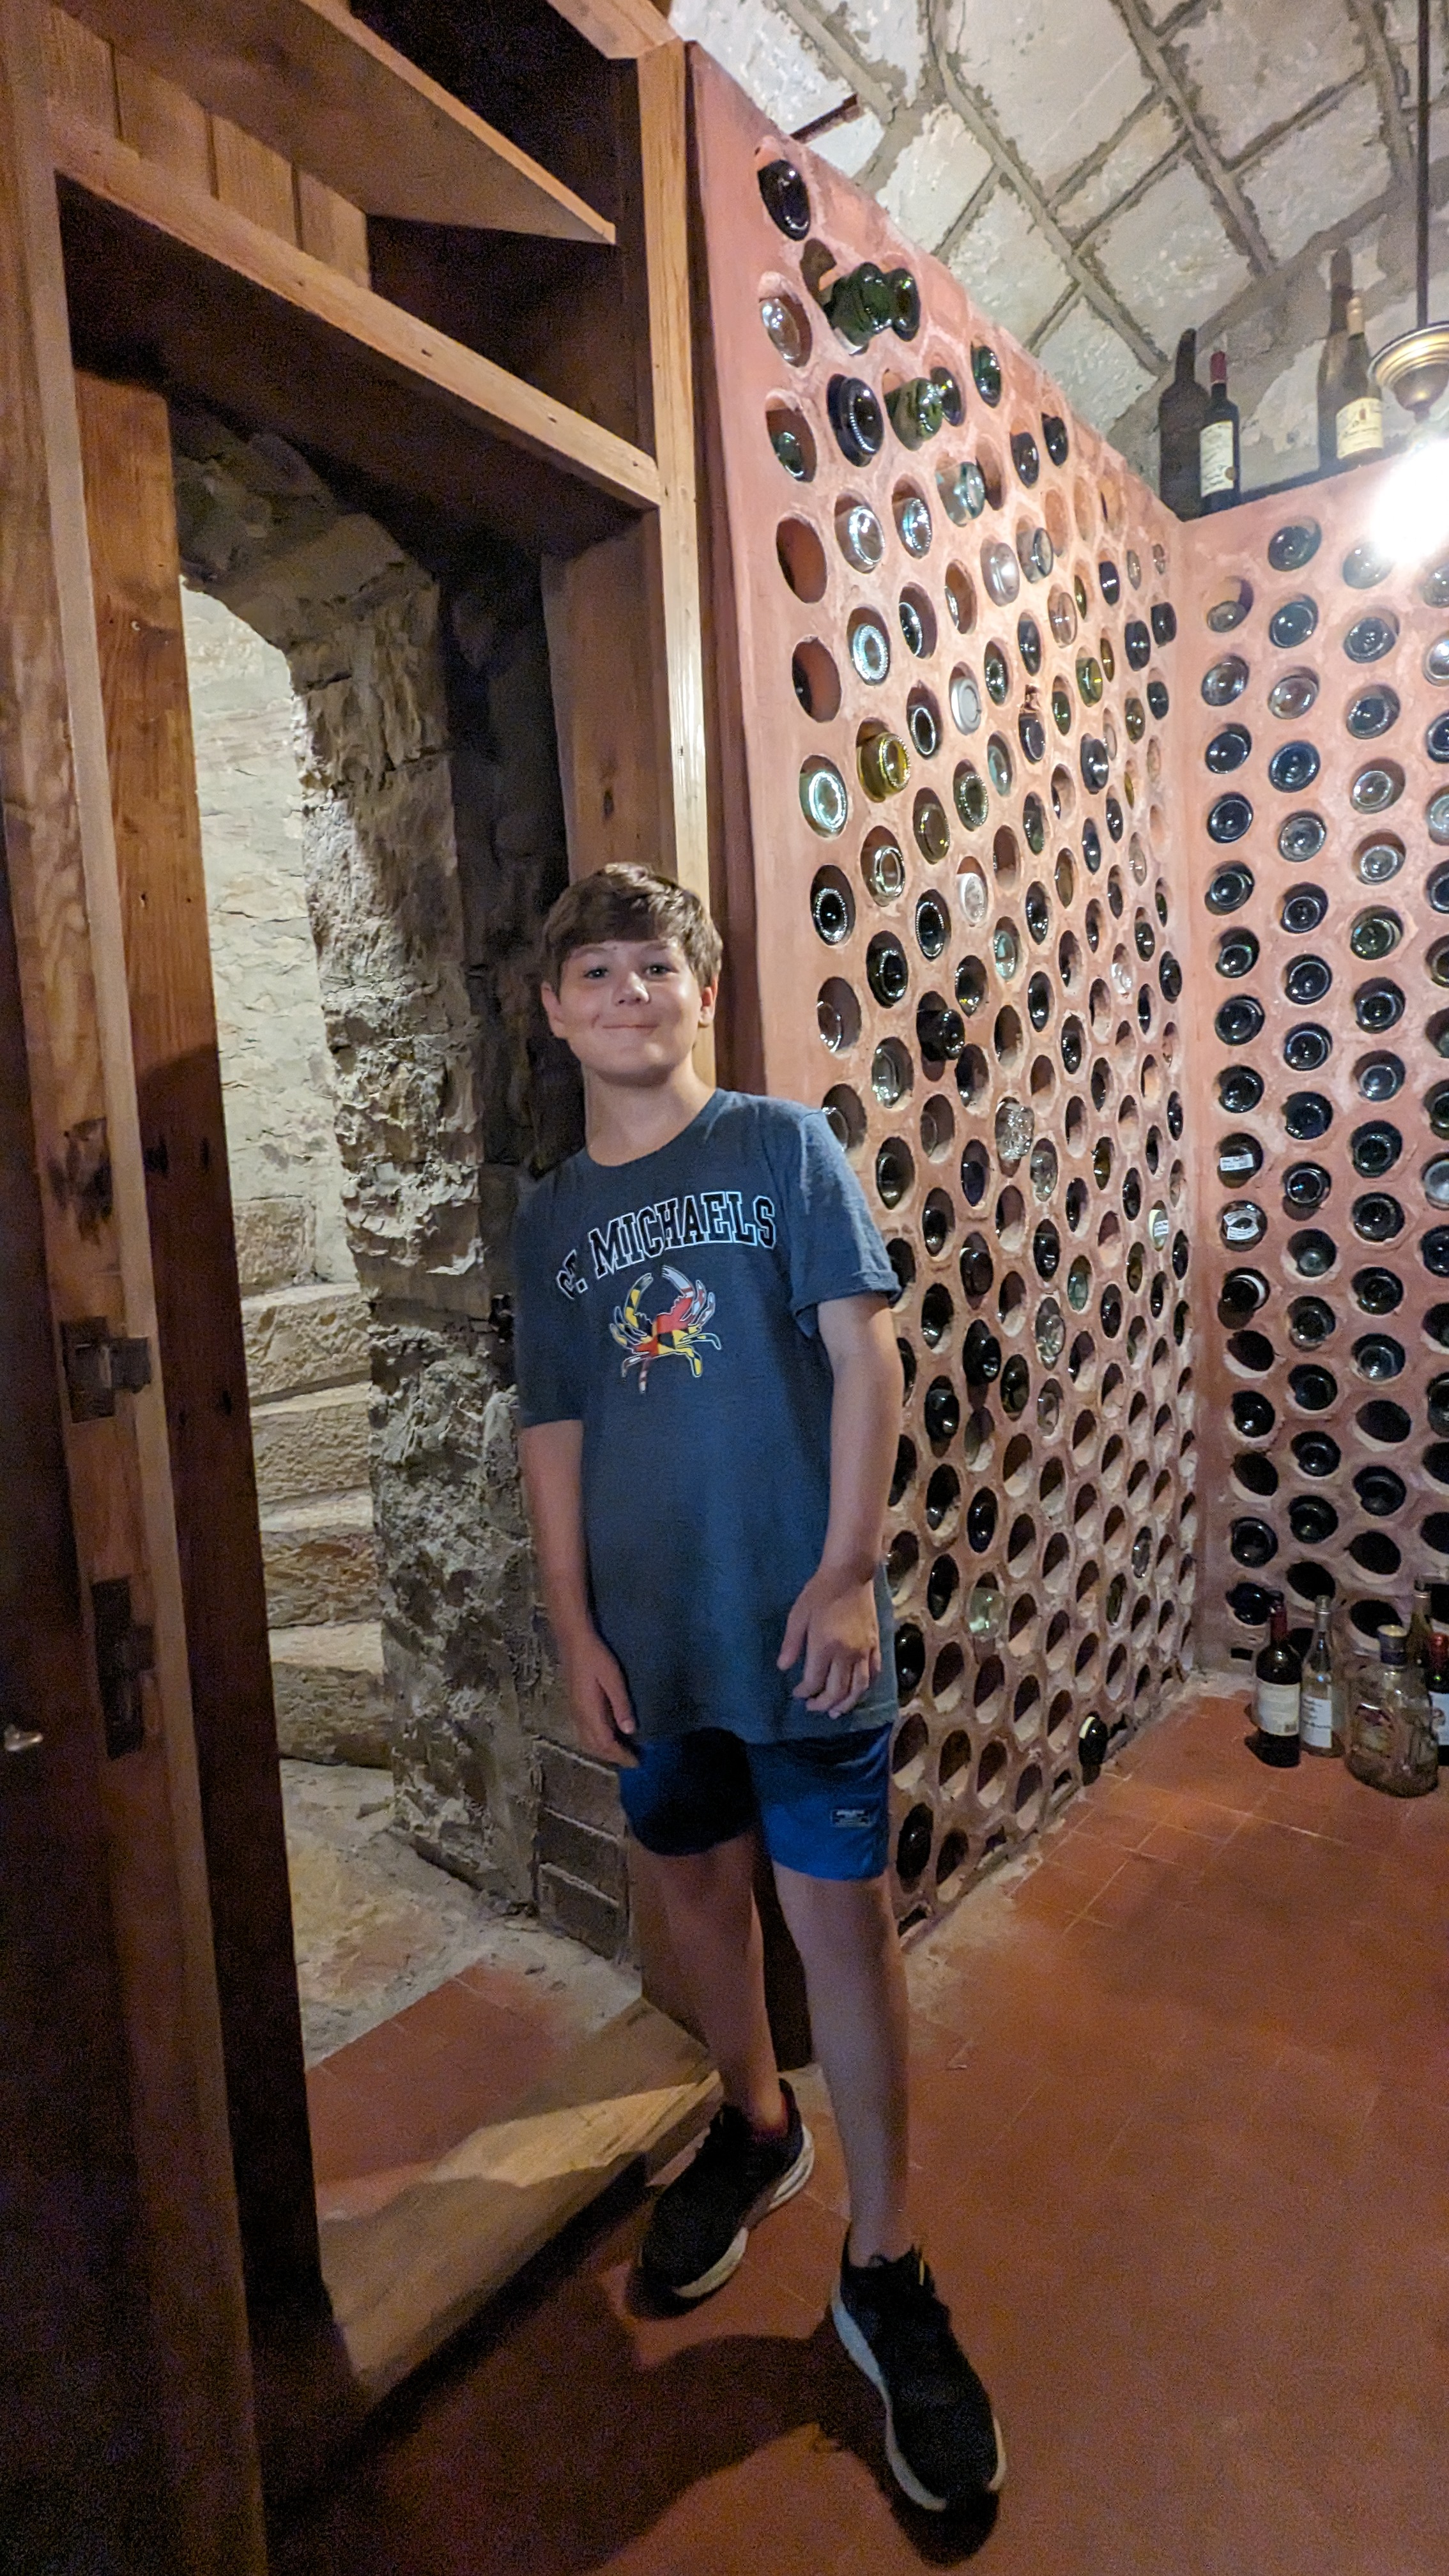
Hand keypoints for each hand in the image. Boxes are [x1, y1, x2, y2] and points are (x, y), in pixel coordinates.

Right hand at [560, 1628, 638, 1765]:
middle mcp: (579, 1717)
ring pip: (587, 1741)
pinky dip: (597, 1741)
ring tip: (622, 1752)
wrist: (573, 1640)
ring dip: (604, 1751)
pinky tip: (608, 1735)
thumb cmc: (595, 1657)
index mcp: (589, 1713)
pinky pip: (585, 1733)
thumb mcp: (613, 1679)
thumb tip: (629, 1730)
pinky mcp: (575, 1705)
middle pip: (595, 1747)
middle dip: (613, 1757)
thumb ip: (621, 1705)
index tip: (637, 1762)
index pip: (605, 1744)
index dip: (621, 1756)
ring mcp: (575, 1712)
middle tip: (632, 1760)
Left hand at [777, 1567, 880, 1717]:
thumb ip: (791, 1644)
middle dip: (824, 1704)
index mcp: (825, 1646)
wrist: (850, 1574)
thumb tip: (783, 1668)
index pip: (815, 1681)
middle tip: (813, 1708)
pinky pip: (874, 1674)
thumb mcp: (798, 1615)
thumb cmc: (820, 1592)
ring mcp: (864, 1651)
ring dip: (847, 1704)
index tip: (797, 1693)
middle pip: (838, 1691)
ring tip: (836, 1712)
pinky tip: (857, 1692)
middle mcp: (847, 1654)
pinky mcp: (876, 1645)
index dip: (804, 1693)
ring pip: (859, 1688)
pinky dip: (865, 1688)